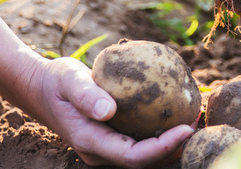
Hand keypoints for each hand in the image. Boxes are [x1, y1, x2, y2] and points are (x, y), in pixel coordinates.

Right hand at [33, 57, 194, 167]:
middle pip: (145, 161)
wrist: (40, 88)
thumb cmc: (56, 81)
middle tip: (199, 120)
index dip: (164, 147)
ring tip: (195, 115)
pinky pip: (141, 139)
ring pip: (145, 154)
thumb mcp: (68, 79)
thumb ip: (86, 94)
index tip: (187, 128)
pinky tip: (177, 109)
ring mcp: (107, 146)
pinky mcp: (112, 137)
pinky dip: (161, 130)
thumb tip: (109, 109)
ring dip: (172, 141)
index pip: (134, 156)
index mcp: (91, 141)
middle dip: (176, 147)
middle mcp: (101, 151)